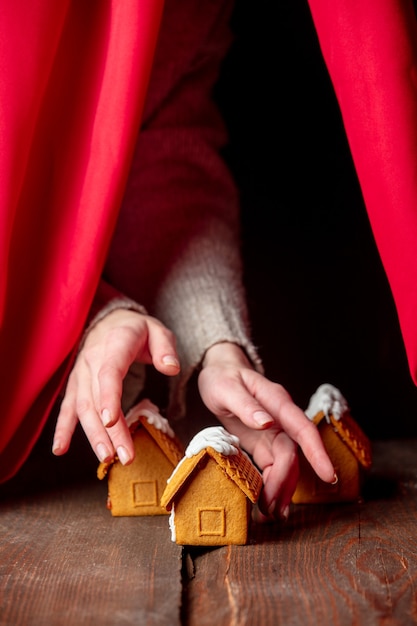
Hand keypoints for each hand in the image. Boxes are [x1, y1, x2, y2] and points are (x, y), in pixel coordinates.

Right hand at [52, 309, 179, 464]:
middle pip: (97, 399)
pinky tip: (60, 448)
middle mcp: (93, 359)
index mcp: (115, 344)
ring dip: (93, 435)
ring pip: (83, 407)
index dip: (109, 397)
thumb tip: (171, 368)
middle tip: (124, 456)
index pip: (109, 373)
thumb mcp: (158, 331)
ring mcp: (81, 373)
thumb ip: (166, 349)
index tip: (111, 420)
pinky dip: (63, 428)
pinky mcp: (76, 384)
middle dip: (109, 430)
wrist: (109, 321)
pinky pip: (68, 407)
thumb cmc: (137, 330)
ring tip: (107, 458)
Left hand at [198, 342, 334, 519]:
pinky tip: (268, 502)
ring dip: (280, 488)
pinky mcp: (264, 442)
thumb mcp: (226, 388)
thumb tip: (266, 422)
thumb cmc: (222, 377)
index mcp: (276, 402)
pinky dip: (272, 484)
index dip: (316, 452)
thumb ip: (245, 405)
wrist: (219, 371)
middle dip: (285, 482)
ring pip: (285, 463)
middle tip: (273, 510)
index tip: (327, 475)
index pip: (302, 428)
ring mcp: (274, 431)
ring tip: (271, 513)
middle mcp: (280, 418)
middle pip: (291, 454)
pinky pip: (273, 466)